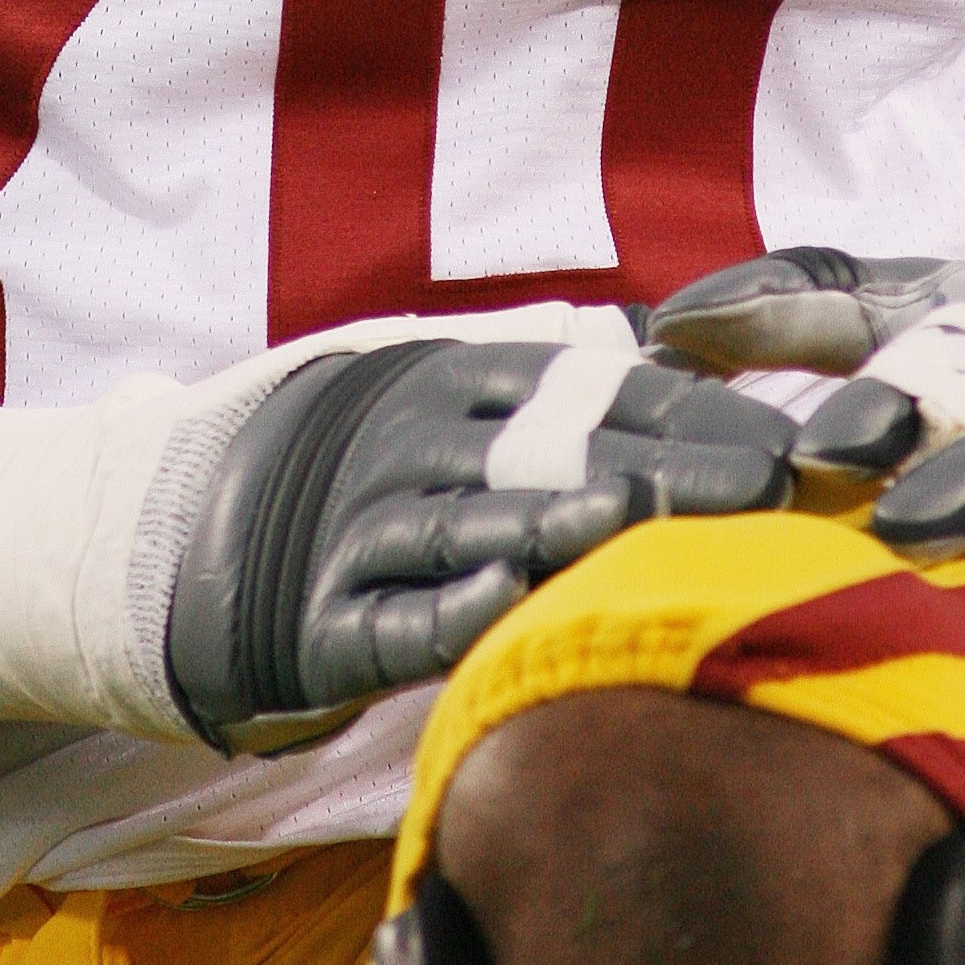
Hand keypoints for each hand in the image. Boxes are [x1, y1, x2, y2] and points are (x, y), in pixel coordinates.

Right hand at [165, 338, 796, 738]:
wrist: (180, 533)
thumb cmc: (356, 471)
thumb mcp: (439, 399)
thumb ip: (543, 380)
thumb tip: (665, 342)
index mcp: (449, 379)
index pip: (585, 385)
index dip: (684, 408)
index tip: (783, 436)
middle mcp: (410, 443)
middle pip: (550, 449)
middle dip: (663, 464)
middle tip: (769, 483)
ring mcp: (362, 529)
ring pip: (472, 523)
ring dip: (559, 523)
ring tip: (643, 523)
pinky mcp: (320, 622)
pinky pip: (390, 619)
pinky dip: (449, 611)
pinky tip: (508, 603)